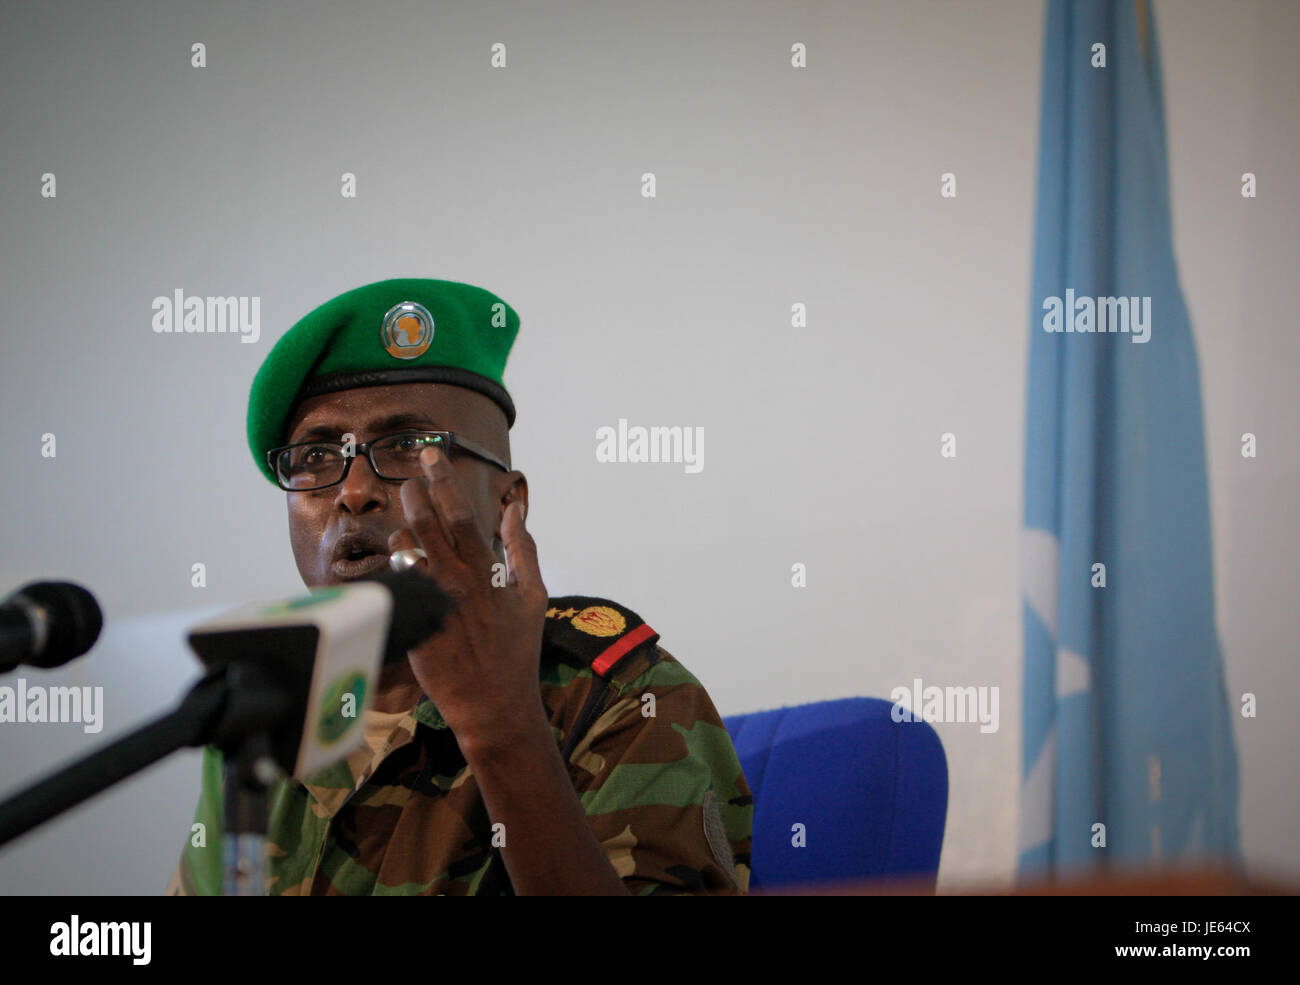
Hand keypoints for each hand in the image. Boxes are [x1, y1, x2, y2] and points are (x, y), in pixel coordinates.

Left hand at [388, 446, 548, 753]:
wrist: (494, 705)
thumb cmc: (517, 651)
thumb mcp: (533, 597)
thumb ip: (524, 550)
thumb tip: (516, 511)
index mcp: (486, 572)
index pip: (462, 513)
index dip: (445, 481)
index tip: (433, 455)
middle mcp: (456, 582)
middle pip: (428, 523)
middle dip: (416, 491)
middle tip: (410, 473)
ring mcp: (432, 602)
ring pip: (407, 550)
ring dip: (404, 526)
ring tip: (406, 513)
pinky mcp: (414, 623)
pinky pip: (396, 584)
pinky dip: (396, 564)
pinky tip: (399, 555)